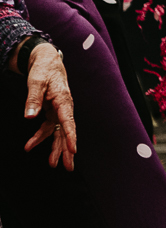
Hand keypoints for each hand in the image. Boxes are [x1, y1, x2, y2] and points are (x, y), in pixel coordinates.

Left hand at [20, 40, 75, 169]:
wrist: (46, 61)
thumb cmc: (43, 69)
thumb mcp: (35, 81)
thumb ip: (32, 99)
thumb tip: (29, 117)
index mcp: (63, 100)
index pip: (68, 121)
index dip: (71, 136)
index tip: (73, 150)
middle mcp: (64, 107)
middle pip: (67, 131)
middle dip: (67, 150)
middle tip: (68, 167)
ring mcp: (59, 111)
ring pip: (59, 133)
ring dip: (56, 149)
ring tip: (53, 164)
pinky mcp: (53, 112)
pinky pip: (49, 128)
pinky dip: (41, 138)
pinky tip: (31, 146)